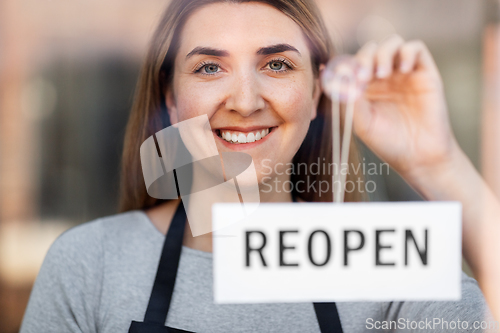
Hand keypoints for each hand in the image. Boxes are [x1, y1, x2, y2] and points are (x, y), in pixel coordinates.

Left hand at [325, 35, 459, 181]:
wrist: (420, 157)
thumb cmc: (389, 143)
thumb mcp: (363, 123)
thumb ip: (352, 100)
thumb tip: (342, 76)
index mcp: (366, 88)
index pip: (354, 64)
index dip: (348, 66)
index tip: (347, 78)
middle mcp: (384, 78)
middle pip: (371, 50)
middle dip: (365, 58)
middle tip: (364, 77)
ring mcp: (405, 73)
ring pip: (392, 43)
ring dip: (384, 53)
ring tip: (382, 73)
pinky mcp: (425, 73)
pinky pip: (416, 48)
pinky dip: (407, 52)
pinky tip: (403, 70)